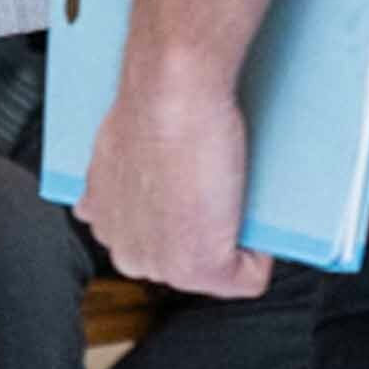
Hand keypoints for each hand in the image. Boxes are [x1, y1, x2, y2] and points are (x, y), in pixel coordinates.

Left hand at [78, 70, 269, 299]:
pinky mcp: (199, 268)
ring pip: (217, 269)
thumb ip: (126, 179)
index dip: (189, 216)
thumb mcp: (123, 147)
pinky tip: (250, 207)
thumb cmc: (154, 106)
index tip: (200, 192)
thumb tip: (145, 185)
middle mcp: (126, 252)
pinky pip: (249, 276)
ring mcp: (161, 266)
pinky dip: (263, 249)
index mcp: (105, 223)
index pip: (158, 241)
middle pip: (188, 258)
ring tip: (232, 192)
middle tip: (219, 189)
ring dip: (234, 236)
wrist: (171, 92)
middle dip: (210, 231)